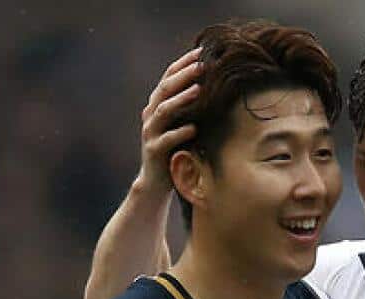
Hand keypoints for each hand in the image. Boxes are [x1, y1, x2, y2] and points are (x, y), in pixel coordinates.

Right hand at [135, 47, 203, 192]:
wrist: (156, 182)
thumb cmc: (174, 149)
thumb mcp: (181, 124)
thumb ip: (189, 106)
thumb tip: (214, 84)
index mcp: (156, 105)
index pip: (168, 77)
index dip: (183, 64)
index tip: (201, 52)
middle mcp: (150, 115)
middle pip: (165, 89)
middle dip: (184, 75)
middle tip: (202, 65)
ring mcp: (150, 133)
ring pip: (163, 110)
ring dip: (181, 99)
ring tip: (198, 90)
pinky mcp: (154, 151)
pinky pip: (166, 139)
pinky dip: (180, 132)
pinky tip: (194, 128)